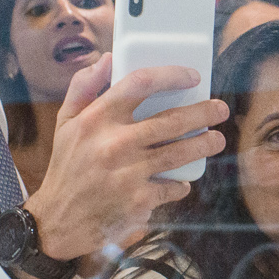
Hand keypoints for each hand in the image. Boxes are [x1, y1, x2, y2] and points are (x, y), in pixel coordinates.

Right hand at [23, 55, 229, 259]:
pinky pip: (173, 186)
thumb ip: (84, 86)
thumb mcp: (65, 123)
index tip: (191, 77)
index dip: (171, 75)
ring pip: (181, 153)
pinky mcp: (139, 200)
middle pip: (172, 120)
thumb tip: (109, 58)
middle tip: (219, 109)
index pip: (139, 84)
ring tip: (216, 139)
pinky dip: (181, 184)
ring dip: (206, 144)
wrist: (58, 220)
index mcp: (95, 119)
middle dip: (204, 112)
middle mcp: (114, 143)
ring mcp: (128, 173)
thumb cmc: (67, 166)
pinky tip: (183, 181)